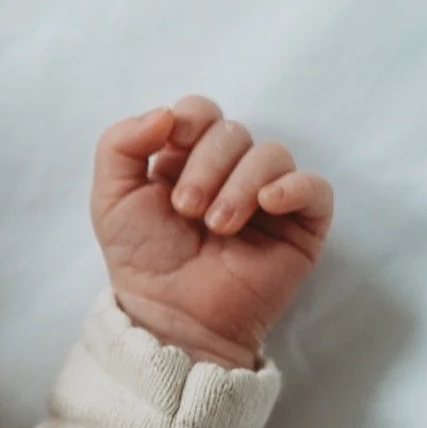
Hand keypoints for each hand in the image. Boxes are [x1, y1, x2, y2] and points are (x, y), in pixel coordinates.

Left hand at [90, 96, 334, 368]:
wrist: (172, 315)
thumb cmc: (141, 260)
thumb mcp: (110, 198)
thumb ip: (119, 145)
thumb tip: (165, 112)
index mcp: (186, 159)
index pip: (201, 112)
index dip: (190, 119)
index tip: (171, 143)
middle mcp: (229, 172)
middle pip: (233, 131)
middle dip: (207, 165)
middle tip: (187, 209)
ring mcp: (267, 196)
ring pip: (272, 154)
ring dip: (240, 185)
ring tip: (218, 227)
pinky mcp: (300, 224)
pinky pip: (315, 187)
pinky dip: (292, 188)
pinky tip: (267, 205)